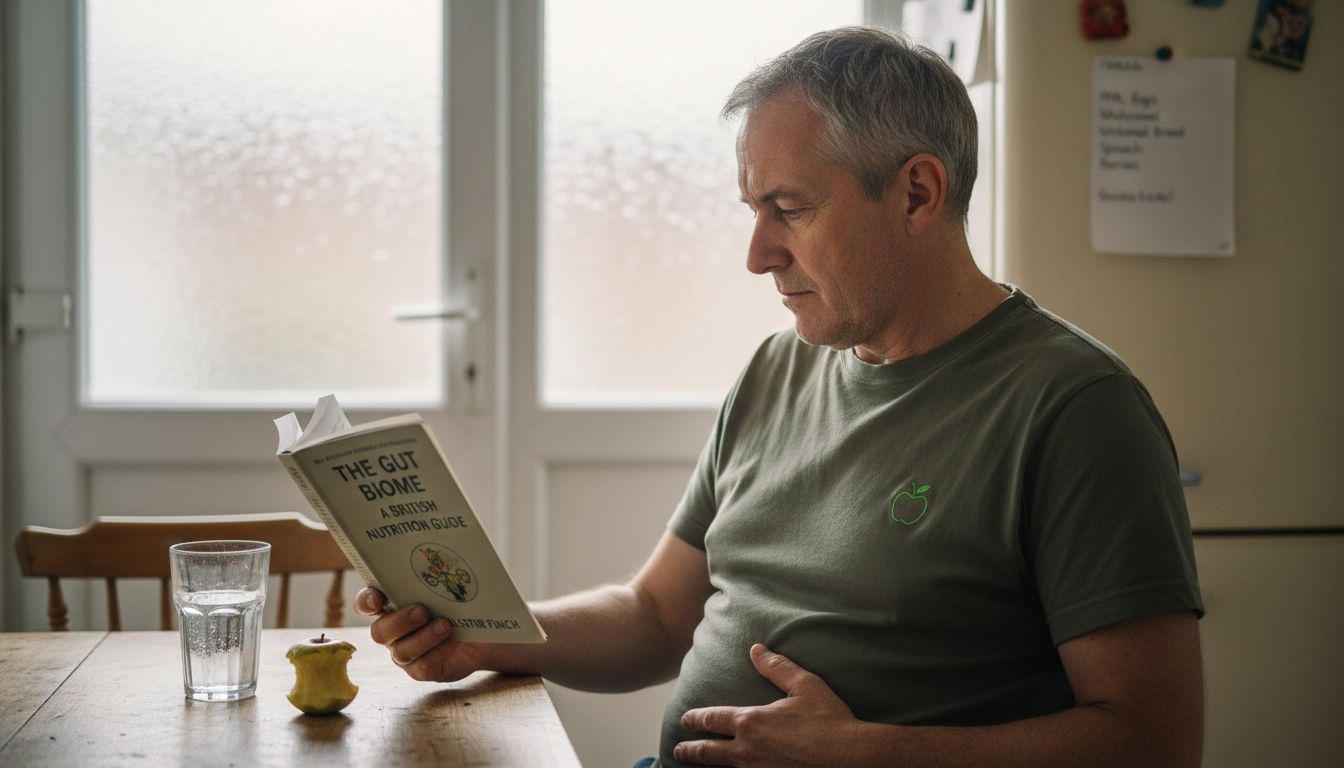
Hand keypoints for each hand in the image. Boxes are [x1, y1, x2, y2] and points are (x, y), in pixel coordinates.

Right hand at [354, 587, 491, 682]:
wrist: (481, 637)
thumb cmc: (461, 605)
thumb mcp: (451, 587)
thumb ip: (439, 575)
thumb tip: (447, 551)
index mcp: (391, 605)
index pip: (366, 604)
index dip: (366, 601)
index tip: (378, 598)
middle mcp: (393, 630)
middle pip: (380, 631)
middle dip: (399, 621)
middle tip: (422, 610)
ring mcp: (406, 652)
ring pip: (401, 651)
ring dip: (423, 638)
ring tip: (445, 625)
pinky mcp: (422, 669)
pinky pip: (422, 666)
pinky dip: (437, 653)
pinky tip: (452, 642)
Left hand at [675, 644, 861, 766]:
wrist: (850, 758)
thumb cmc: (829, 720)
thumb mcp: (804, 685)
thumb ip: (776, 666)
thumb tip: (756, 650)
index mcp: (751, 722)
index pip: (713, 719)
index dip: (695, 719)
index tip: (685, 719)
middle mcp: (747, 750)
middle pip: (708, 751)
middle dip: (691, 750)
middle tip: (678, 750)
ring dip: (705, 767)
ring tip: (693, 766)